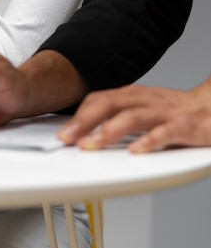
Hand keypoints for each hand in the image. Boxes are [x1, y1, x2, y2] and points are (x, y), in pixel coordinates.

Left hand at [57, 79, 210, 152]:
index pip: (100, 99)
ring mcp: (164, 112)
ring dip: (109, 131)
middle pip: (110, 104)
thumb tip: (86, 128)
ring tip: (92, 144)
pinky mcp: (183, 126)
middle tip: (68, 138)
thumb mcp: (141, 107)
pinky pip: (164, 133)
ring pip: (133, 116)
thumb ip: (117, 114)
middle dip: (85, 121)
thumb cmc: (174, 110)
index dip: (79, 114)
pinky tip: (136, 152)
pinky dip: (148, 142)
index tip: (63, 132)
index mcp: (133, 96)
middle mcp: (145, 100)